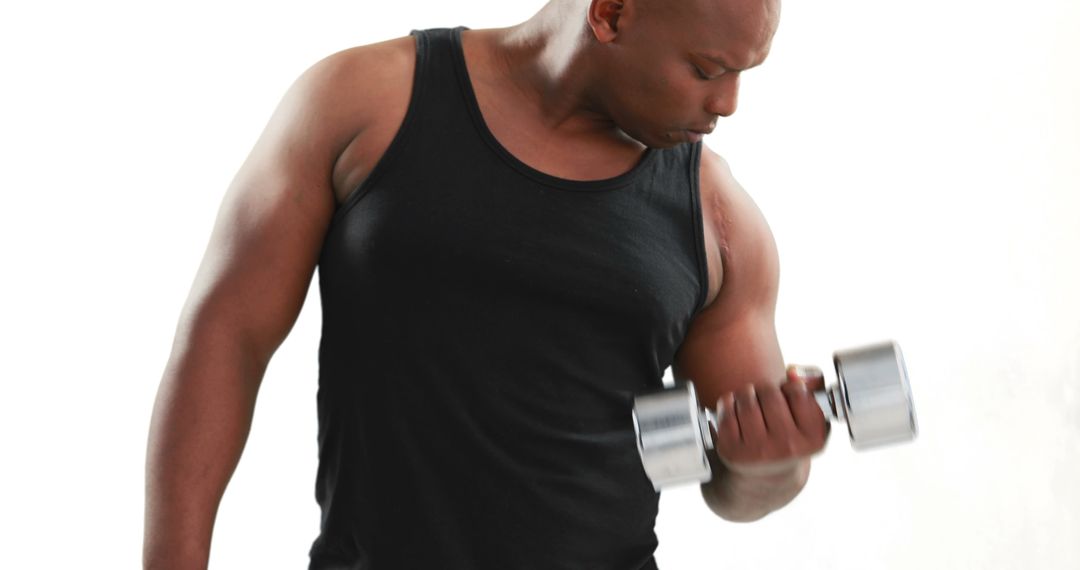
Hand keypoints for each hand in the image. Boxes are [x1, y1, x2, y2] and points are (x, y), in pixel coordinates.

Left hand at [711, 365, 830, 477]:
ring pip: (746, 398)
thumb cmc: (789, 436)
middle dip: (764, 389)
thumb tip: (793, 371)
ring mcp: (758, 451)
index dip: (788, 387)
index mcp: (812, 439)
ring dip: (746, 393)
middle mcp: (788, 447)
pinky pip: (727, 408)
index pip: (797, 390)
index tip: (786, 397)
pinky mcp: (732, 450)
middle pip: (769, 392)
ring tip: (750, 402)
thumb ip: (813, 385)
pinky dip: (728, 402)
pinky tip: (735, 412)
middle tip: (764, 397)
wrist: (765, 475)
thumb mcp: (810, 416)